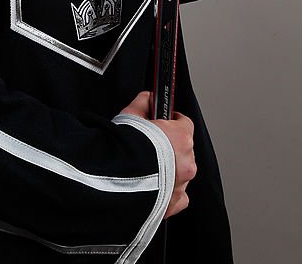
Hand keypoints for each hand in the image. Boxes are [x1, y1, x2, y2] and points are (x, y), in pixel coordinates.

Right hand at [122, 91, 195, 217]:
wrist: (114, 180)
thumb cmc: (123, 147)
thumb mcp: (130, 114)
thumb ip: (143, 103)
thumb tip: (147, 97)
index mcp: (180, 138)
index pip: (185, 124)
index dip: (173, 121)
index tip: (164, 121)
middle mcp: (186, 162)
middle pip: (184, 150)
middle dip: (169, 147)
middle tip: (151, 145)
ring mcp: (181, 185)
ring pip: (181, 173)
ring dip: (170, 169)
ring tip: (148, 168)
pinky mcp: (172, 204)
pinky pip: (178, 196)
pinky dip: (169, 191)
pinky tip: (155, 186)